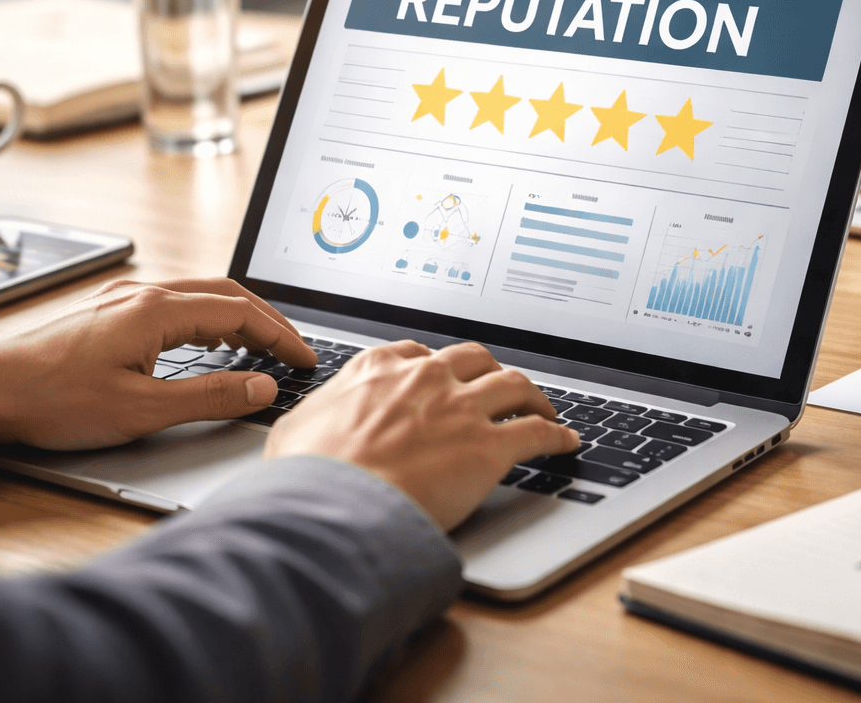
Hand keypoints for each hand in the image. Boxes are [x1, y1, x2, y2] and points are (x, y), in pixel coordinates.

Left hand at [0, 278, 316, 452]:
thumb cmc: (51, 401)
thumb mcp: (141, 410)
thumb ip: (210, 397)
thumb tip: (262, 387)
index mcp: (157, 310)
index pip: (241, 312)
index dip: (281, 336)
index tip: (306, 359)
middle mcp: (143, 293)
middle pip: (226, 293)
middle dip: (267, 320)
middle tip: (294, 350)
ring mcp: (123, 299)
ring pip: (199, 295)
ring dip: (237, 316)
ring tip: (261, 346)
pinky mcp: (108, 312)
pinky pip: (174, 303)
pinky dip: (207, 318)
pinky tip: (207, 341)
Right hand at [264, 340, 578, 529]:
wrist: (333, 506)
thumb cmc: (308, 477)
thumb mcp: (294, 430)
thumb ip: (314, 416)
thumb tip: (307, 424)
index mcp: (379, 368)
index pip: (419, 353)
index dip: (438, 367)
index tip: (445, 378)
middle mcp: (424, 378)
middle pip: (475, 359)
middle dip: (490, 371)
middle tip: (499, 388)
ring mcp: (460, 409)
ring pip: (514, 384)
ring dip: (534, 395)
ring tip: (544, 408)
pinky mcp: (488, 447)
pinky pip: (537, 432)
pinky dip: (557, 434)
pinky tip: (566, 441)